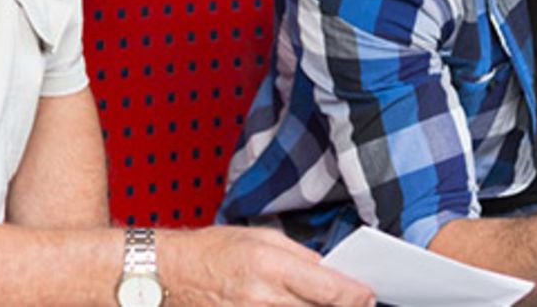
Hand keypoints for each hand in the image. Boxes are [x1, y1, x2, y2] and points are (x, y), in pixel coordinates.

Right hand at [159, 226, 375, 306]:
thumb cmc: (211, 251)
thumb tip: (332, 273)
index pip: (331, 291)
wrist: (169, 274)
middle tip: (354, 303)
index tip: (367, 295)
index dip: (358, 296)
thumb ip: (301, 256)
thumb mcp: (260, 236)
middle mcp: (264, 299)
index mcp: (270, 265)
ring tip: (323, 304)